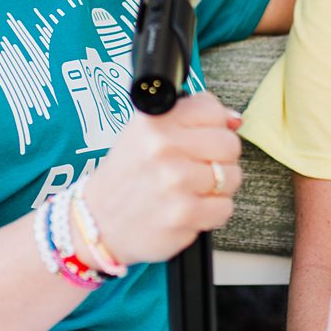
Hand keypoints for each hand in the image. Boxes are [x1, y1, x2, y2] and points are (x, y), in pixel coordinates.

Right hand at [84, 91, 242, 267]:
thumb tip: (234, 118)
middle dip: (221, 159)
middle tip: (198, 168)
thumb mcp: (146, 133)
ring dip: (219, 188)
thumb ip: (190, 119)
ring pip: (232, 176)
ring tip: (191, 190)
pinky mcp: (183, 214)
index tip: (202, 138)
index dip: (213, 126)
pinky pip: (225, 207)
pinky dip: (212, 212)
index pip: (212, 109)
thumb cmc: (126, 177)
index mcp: (155, 121)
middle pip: (229, 144)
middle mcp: (163, 147)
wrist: (96, 221)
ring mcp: (174, 181)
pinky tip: (190, 209)